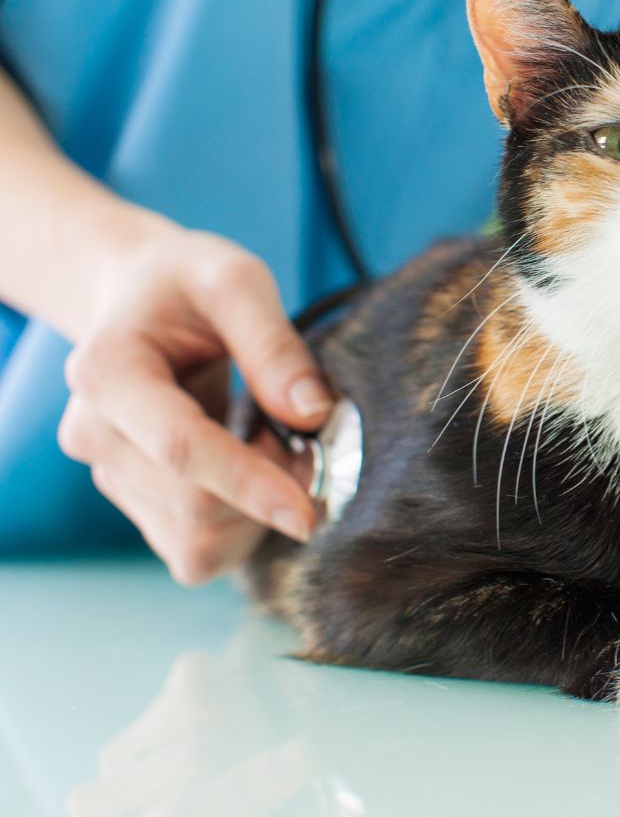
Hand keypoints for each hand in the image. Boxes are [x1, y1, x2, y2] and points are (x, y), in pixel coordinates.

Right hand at [58, 224, 329, 584]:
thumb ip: (273, 344)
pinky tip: (254, 474)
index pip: (181, 448)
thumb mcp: (236, 281)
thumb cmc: (187, 283)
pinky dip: (241, 527)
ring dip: (257, 512)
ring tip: (274, 444)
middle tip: (309, 440)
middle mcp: (95, 434)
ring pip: (196, 539)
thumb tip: (312, 414)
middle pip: (193, 506)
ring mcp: (110, 474)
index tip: (308, 510)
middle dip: (268, 490)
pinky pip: (194, 550)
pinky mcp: (135, 502)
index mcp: (109, 373)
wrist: (138, 297)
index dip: (249, 484)